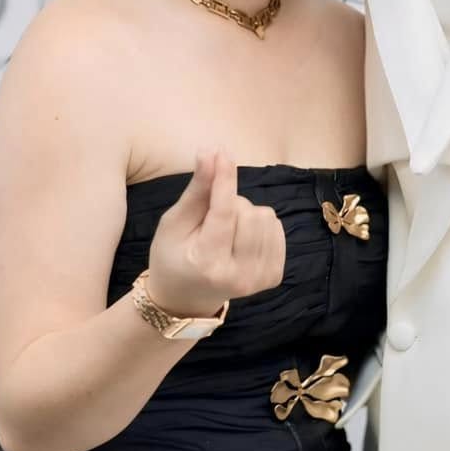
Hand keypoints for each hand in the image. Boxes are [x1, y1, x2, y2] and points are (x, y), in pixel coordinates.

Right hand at [145, 152, 285, 316]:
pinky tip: (241, 239)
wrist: (185, 298)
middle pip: (249, 212)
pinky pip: (277, 229)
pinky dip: (259, 226)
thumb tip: (210, 152)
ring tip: (225, 231)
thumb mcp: (174, 223)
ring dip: (246, 214)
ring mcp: (260, 279)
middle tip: (210, 221)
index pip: (224, 213)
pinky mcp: (274, 276)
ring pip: (266, 218)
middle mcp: (239, 276)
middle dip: (230, 203)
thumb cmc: (172, 257)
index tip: (223, 153)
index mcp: (208, 264)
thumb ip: (197, 190)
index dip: (224, 180)